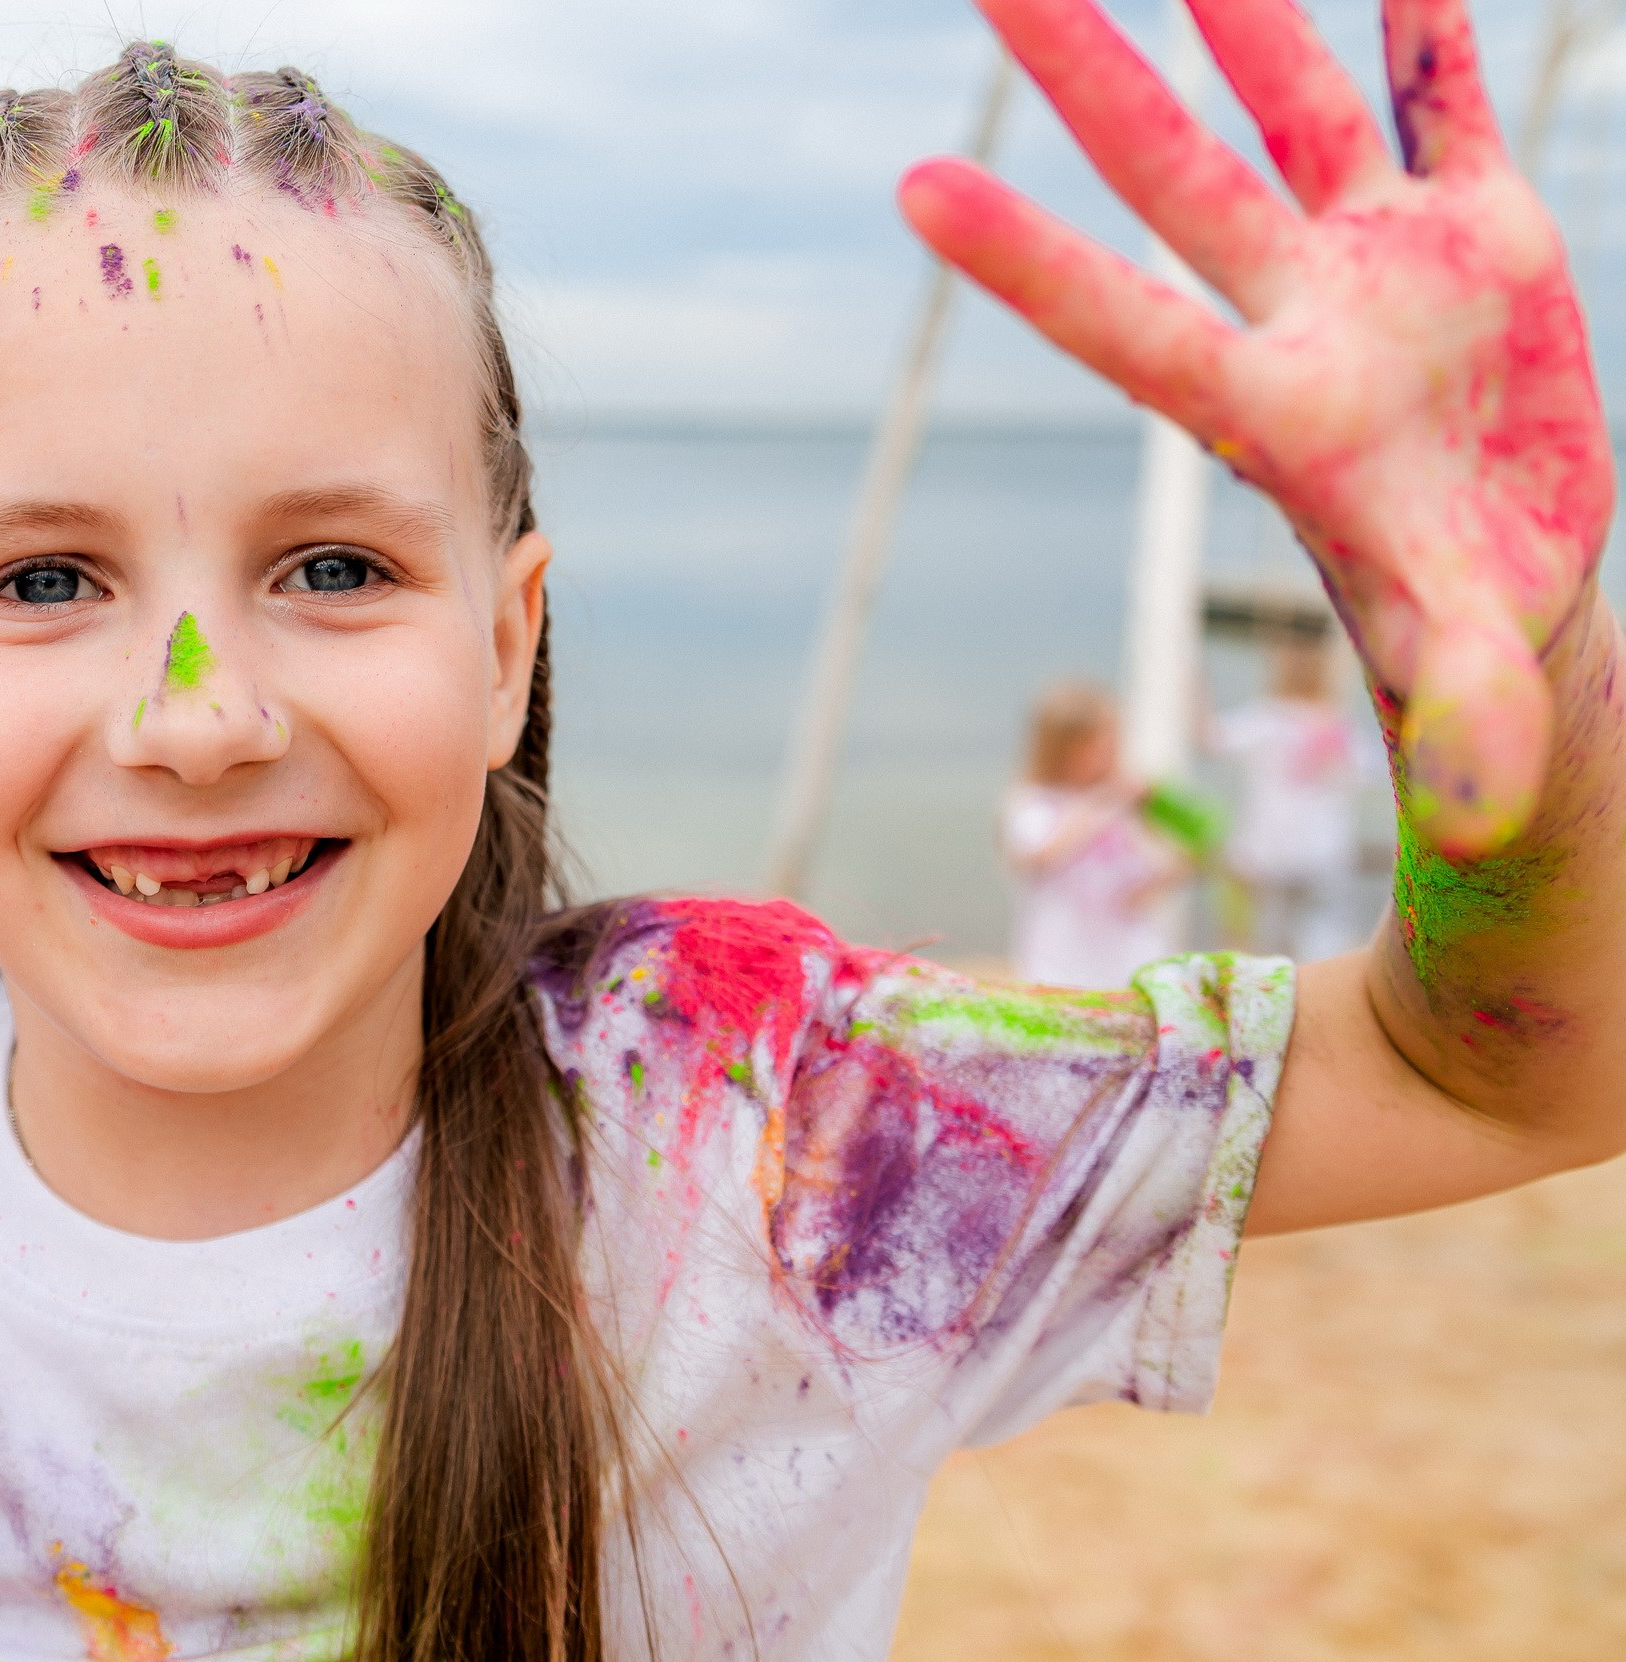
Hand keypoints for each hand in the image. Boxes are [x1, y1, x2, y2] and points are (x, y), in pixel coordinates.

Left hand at [902, 0, 1612, 858]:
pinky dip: (1428, 33)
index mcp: (1270, 420)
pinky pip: (1443, 107)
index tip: (915, 187)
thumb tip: (1478, 810)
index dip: (1026, 261)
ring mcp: (1381, 266)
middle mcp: (1301, 319)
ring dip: (1242, 11)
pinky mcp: (1478, 237)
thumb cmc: (1461, 644)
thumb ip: (1471, 719)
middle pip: (1174, 175)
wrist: (1519, 576)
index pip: (1120, 324)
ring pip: (1291, 108)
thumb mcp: (1471, 678)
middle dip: (1091, 75)